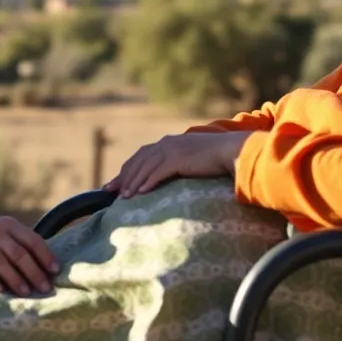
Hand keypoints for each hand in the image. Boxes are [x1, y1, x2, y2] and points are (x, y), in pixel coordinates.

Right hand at [0, 212, 58, 295]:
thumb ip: (19, 243)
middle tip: (45, 288)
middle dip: (33, 271)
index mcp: (8, 225)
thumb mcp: (1, 231)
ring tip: (25, 292)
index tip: (55, 271)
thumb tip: (45, 265)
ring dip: (14, 277)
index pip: (32, 239)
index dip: (45, 255)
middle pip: (18, 252)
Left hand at [103, 131, 249, 197]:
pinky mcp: (179, 158)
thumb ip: (178, 164)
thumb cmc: (214, 158)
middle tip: (110, 192)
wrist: (231, 151)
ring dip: (132, 183)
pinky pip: (158, 172)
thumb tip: (169, 178)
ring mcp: (172, 149)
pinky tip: (140, 193)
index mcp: (168, 143)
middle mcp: (166, 143)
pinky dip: (147, 182)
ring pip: (145, 167)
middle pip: (138, 161)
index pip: (140, 156)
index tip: (115, 184)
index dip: (126, 170)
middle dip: (123, 177)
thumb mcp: (191, 160)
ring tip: (124, 198)